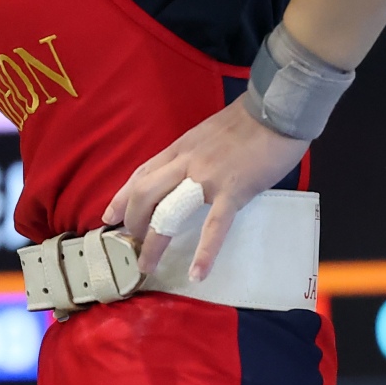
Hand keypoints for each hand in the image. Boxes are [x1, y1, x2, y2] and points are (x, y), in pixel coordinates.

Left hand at [101, 100, 307, 281]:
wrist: (276, 111)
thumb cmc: (246, 122)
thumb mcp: (205, 134)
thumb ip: (191, 154)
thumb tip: (184, 173)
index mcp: (179, 149)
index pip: (141, 174)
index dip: (122, 198)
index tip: (109, 217)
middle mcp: (184, 163)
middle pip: (144, 194)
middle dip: (133, 222)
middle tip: (132, 244)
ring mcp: (207, 178)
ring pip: (168, 211)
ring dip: (154, 242)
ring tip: (147, 265)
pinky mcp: (233, 192)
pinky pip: (214, 226)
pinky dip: (205, 252)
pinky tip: (197, 273)